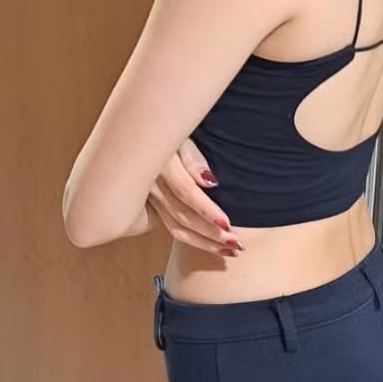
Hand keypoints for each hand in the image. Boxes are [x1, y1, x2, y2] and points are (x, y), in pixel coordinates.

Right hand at [147, 139, 242, 258]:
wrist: (145, 133)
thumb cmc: (171, 131)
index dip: (206, 210)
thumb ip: (194, 158)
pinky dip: (194, 239)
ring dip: (204, 242)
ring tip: (230, 250)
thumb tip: (209, 182)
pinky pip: (172, 226)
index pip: (186, 192)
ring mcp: (151, 197)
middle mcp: (153, 184)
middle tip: (237, 244)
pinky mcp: (153, 205)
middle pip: (182, 214)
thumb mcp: (183, 135)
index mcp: (162, 164)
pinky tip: (213, 245)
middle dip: (210, 232)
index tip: (228, 223)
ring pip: (176, 226)